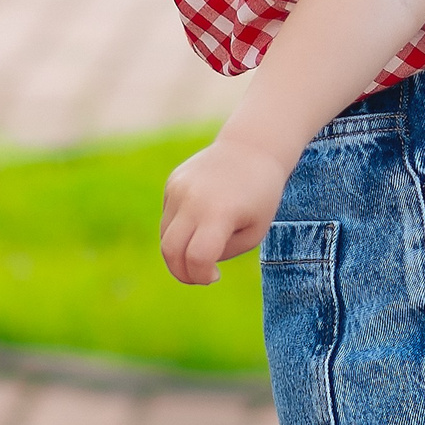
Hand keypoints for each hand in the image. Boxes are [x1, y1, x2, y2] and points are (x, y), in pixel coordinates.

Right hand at [159, 133, 289, 285]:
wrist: (252, 148)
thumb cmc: (259, 197)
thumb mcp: (253, 232)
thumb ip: (222, 252)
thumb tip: (192, 262)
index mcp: (220, 212)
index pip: (197, 257)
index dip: (201, 276)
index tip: (215, 276)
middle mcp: (194, 198)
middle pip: (170, 251)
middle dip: (181, 273)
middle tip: (200, 276)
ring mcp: (179, 187)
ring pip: (165, 236)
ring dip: (180, 251)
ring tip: (204, 245)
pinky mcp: (172, 181)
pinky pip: (168, 217)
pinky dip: (180, 229)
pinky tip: (202, 217)